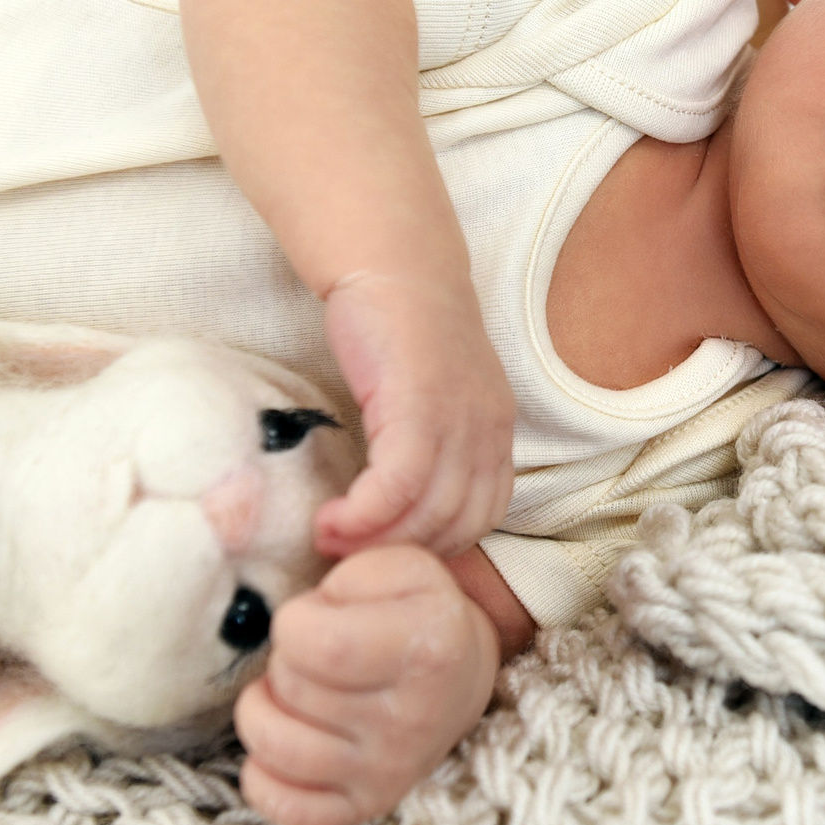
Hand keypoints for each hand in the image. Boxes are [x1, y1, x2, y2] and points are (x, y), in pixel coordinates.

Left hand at [236, 545, 498, 824]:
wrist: (460, 675)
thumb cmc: (417, 614)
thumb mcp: (403, 567)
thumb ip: (350, 574)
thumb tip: (299, 622)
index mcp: (426, 649)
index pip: (318, 645)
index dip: (293, 623)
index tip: (313, 618)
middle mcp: (411, 720)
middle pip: (291, 690)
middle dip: (284, 661)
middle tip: (314, 655)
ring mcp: (388, 771)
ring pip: (276, 749)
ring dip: (263, 713)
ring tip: (289, 694)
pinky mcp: (366, 805)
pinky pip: (287, 808)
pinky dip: (263, 779)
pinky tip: (280, 746)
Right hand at [314, 270, 514, 558]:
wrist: (393, 263)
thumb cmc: (400, 330)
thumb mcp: (431, 398)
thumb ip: (429, 448)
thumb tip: (395, 510)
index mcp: (496, 433)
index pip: (481, 518)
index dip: (433, 548)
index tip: (384, 554)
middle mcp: (488, 431)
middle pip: (455, 526)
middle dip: (400, 554)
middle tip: (347, 560)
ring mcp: (459, 419)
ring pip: (427, 514)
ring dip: (373, 542)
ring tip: (329, 542)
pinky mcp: (420, 405)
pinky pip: (397, 486)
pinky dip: (363, 516)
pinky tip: (329, 519)